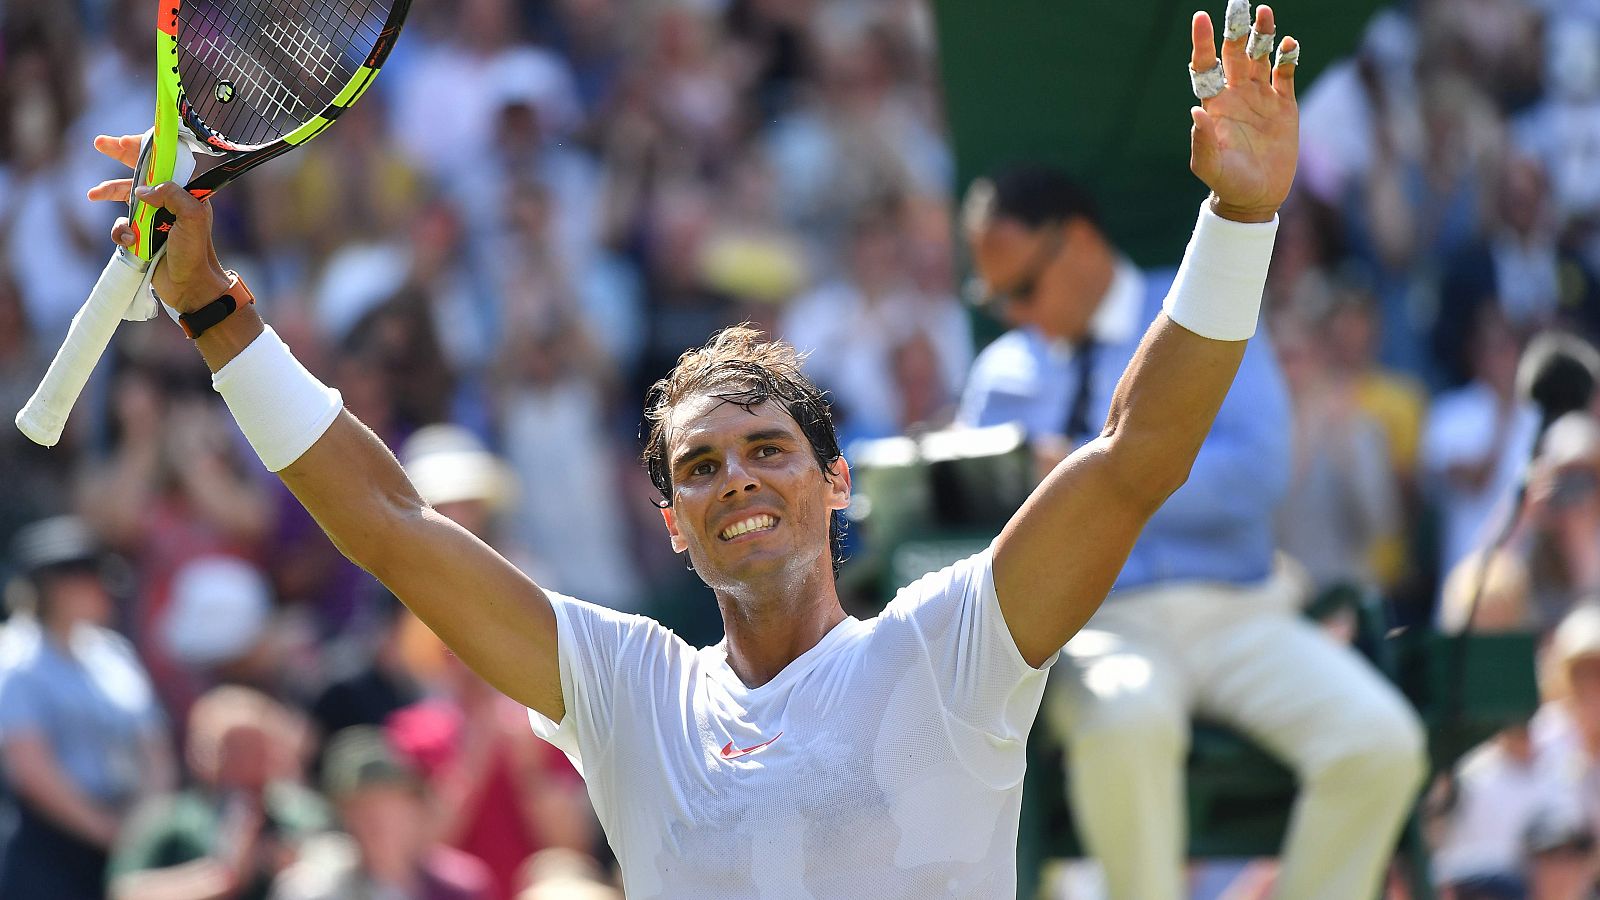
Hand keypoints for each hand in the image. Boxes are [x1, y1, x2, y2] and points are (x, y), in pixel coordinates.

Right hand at [86, 134, 231, 311]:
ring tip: (93, 195)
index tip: (124, 140)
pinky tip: (131, 241)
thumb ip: (172, 195)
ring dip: (109, 192)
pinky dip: (121, 231)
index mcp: (183, 192)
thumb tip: (142, 190)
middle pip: (140, 171)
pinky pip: (122, 225)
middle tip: (100, 142)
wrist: (189, 285)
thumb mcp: (193, 217)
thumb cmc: (196, 250)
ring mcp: (152, 217)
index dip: (144, 148)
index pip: (163, 162)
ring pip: (125, 196)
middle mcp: (167, 200)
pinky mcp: (141, 235)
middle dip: (120, 155)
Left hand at [1188, 3, 1298, 221]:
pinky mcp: (1283, 105)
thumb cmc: (1227, 183)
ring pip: (1260, 57)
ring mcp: (1260, 97)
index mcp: (1214, 105)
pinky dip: (1287, 57)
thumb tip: (1196, 112)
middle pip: (1234, 54)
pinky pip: (1285, 74)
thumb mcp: (1211, 166)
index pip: (1205, 66)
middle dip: (1235, 29)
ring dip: (1262, 35)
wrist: (1257, 197)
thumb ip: (1203, 141)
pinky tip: (1288, 44)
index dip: (1203, 42)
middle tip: (1238, 3)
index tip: (1201, 18)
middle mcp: (1236, 95)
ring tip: (1264, 12)